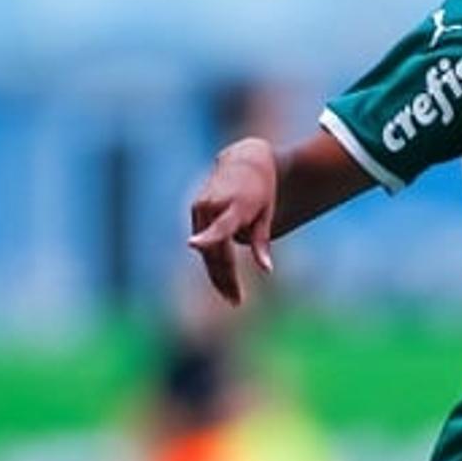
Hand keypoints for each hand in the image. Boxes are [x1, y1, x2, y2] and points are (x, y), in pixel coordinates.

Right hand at [187, 137, 277, 304]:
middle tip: (237, 301)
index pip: (220, 224)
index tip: (193, 244)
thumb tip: (267, 270)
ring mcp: (200, 208)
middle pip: (214, 248)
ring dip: (218, 275)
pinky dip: (213, 261)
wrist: (244, 159)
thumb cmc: (262, 190)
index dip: (208, 236)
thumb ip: (262, 242)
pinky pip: (204, 243)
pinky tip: (225, 280)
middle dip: (224, 277)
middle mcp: (212, 206)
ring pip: (207, 250)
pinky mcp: (195, 212)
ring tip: (233, 296)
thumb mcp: (267, 213)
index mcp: (235, 205)